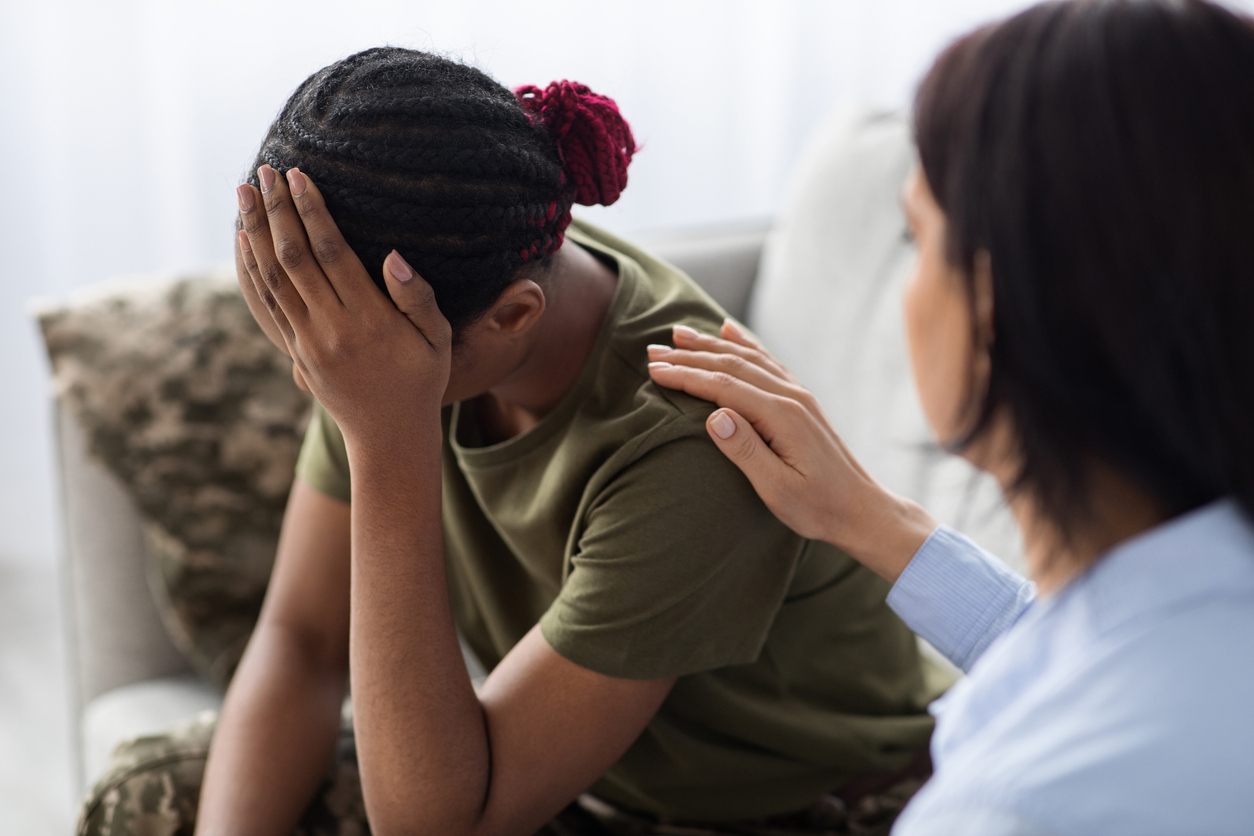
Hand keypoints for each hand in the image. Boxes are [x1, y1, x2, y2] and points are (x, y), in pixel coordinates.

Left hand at [236, 165, 450, 446]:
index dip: (311, 212)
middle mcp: (332, 329)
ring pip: (272, 279)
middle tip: (264, 171)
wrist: (390, 435)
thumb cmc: (422, 380)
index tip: (298, 177)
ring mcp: (308, 343)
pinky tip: (245, 239)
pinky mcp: (295, 352)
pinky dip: (251, 267)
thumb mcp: (438, 340)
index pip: (332, 254)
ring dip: (254, 233)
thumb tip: (393, 256)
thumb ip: (418, 297)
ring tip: (244, 193)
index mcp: (370, 320)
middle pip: (294, 259)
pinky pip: (267, 302)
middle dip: (276, 211)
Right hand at [647, 320, 935, 582]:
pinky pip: (767, 362)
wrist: (861, 510)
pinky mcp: (800, 401)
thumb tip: (715, 416)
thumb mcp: (778, 489)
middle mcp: (791, 397)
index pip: (724, 387)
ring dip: (711, 344)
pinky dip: (744, 343)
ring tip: (678, 333)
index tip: (655, 371)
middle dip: (690, 356)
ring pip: (748, 359)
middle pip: (732, 366)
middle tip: (653, 350)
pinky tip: (729, 331)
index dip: (687, 376)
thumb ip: (746, 451)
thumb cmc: (818, 507)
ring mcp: (798, 395)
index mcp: (782, 416)